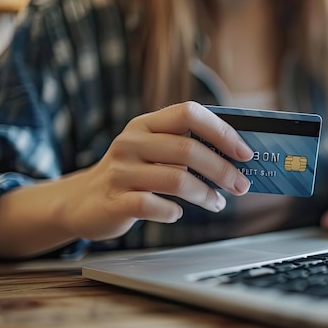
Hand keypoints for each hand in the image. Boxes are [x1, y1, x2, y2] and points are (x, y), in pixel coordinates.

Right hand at [61, 101, 252, 240]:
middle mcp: (132, 142)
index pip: (189, 113)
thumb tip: (236, 157)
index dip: (221, 131)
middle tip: (241, 186)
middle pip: (188, 150)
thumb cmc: (131, 174)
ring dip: (205, 194)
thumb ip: (184, 147)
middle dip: (222, 170)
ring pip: (177, 180)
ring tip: (218, 203)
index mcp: (146, 124)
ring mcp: (121, 171)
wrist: (82, 201)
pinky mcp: (115, 201)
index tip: (245, 152)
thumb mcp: (152, 150)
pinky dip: (173, 212)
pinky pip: (153, 205)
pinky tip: (177, 213)